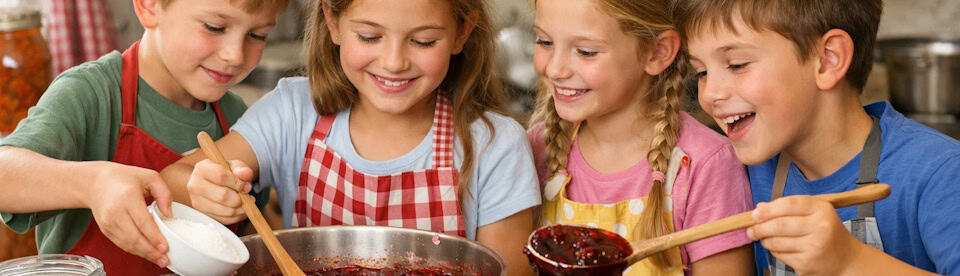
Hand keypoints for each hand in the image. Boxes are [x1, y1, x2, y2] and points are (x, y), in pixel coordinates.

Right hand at [85, 161, 173, 266]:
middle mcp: (115, 211)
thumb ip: (164, 193)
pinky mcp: (105, 229)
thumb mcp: (149, 176)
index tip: (165, 247)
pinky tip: (146, 253)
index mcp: (127, 197)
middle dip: (150, 251)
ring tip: (159, 260)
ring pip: (127, 244)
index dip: (154, 237)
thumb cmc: (124, 178)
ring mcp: (108, 222)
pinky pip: (121, 244)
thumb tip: (169, 214)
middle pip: (134, 237)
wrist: (95, 182)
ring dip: (143, 254)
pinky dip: (134, 250)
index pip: (142, 222)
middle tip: (165, 259)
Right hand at [186, 159, 252, 223]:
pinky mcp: (203, 215)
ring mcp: (197, 203)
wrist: (212, 182)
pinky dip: (237, 216)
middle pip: (223, 196)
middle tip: (245, 194)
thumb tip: (245, 174)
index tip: (243, 184)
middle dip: (240, 197)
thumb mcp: (233, 166)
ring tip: (245, 201)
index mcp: (202, 169)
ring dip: (241, 208)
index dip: (237, 182)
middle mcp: (195, 186)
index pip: (221, 176)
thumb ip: (241, 168)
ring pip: (226, 211)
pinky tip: (239, 208)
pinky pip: (225, 220)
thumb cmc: (224, 173)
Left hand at [747, 195, 865, 275]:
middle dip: (760, 227)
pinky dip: (774, 251)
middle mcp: (821, 227)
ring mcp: (814, 247)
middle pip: (779, 225)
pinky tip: (779, 248)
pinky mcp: (807, 264)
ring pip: (776, 242)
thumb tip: (759, 208)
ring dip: (765, 240)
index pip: (789, 204)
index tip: (755, 214)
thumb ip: (789, 207)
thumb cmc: (826, 232)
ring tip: (764, 238)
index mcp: (822, 210)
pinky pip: (780, 255)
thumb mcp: (814, 213)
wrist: (846, 260)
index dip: (768, 209)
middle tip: (751, 229)